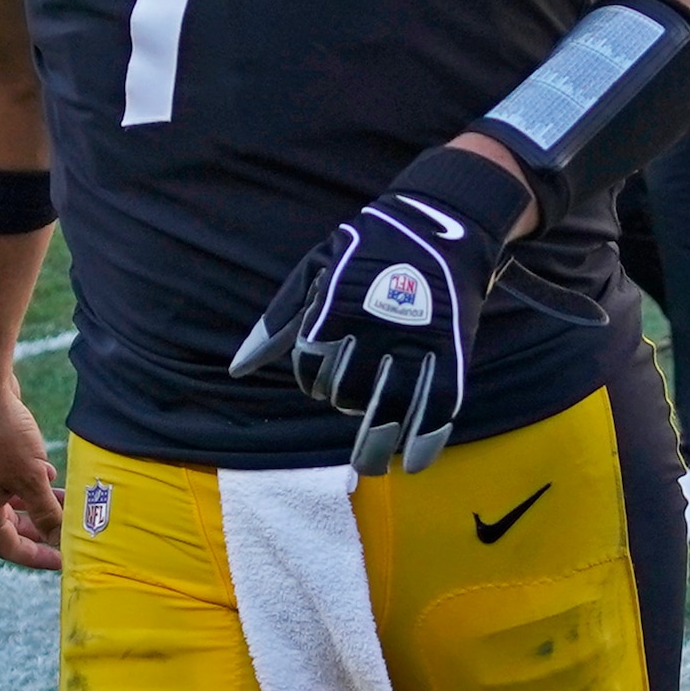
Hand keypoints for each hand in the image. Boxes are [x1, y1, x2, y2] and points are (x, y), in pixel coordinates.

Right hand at [0, 366, 62, 571]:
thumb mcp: (31, 477)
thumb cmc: (3, 434)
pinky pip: (10, 479)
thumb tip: (58, 538)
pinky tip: (50, 471)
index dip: (37, 557)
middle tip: (68, 534)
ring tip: (67, 501)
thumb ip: (46, 511)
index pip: (9, 548)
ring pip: (13, 500)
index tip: (64, 561)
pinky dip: (30, 481)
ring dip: (39, 504)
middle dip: (41, 531)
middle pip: (10, 526)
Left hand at [230, 137, 534, 474]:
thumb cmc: (369, 249)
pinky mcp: (451, 351)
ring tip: (370, 466)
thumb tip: (238, 369)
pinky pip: (439, 405)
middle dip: (343, 405)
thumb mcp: (315, 269)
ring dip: (377, 446)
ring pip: (389, 410)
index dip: (311, 379)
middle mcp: (373, 331)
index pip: (311, 367)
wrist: (441, 225)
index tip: (323, 379)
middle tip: (349, 405)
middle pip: (346, 393)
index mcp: (336, 309)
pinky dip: (427, 439)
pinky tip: (415, 462)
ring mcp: (415, 343)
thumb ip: (279, 321)